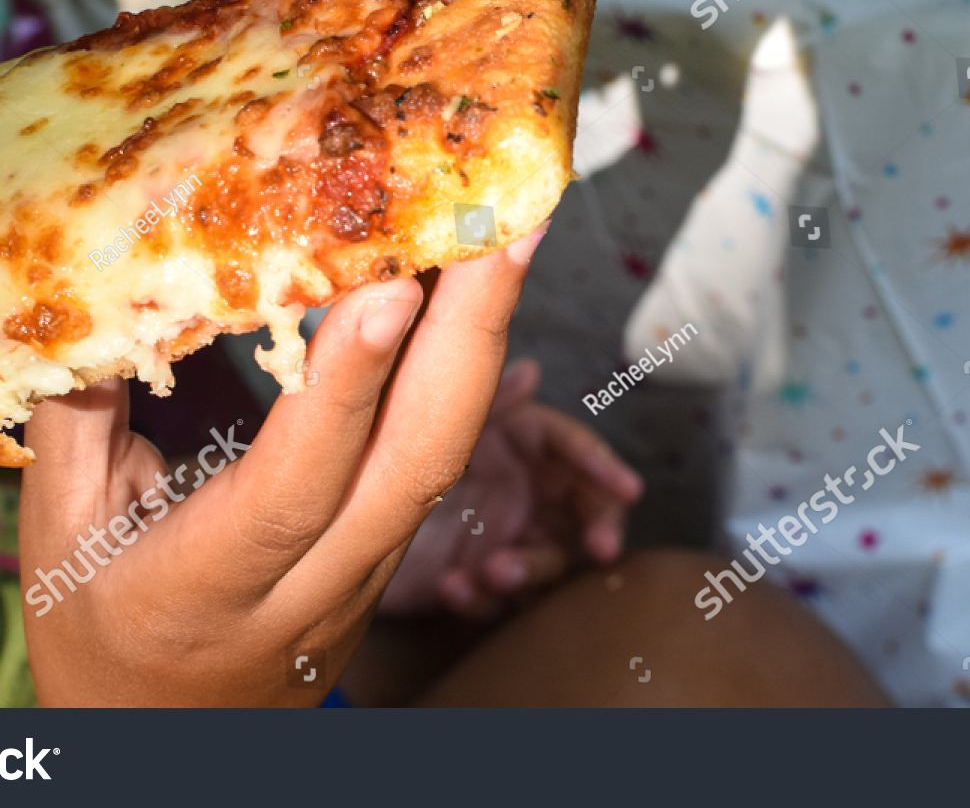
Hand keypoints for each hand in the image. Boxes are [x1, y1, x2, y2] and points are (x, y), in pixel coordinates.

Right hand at [18, 227, 546, 706]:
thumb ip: (76, 418)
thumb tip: (101, 295)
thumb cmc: (100, 635)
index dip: (346, 389)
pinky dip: (459, 375)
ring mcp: (366, 578)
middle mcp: (310, 589)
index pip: (294, 488)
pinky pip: (433, 461)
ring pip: (441, 460)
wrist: (165, 746)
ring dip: (483, 346)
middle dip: (471, 337)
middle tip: (504, 223)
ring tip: (506, 236)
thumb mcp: (60, 535)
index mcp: (208, 589)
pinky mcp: (389, 560)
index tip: (390, 287)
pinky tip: (469, 302)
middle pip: (415, 466)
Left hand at [378, 358, 642, 617]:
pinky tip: (453, 588)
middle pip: (583, 512)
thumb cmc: (397, 445)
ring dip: (528, 568)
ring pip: (543, 562)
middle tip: (599, 547)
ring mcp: (504, 537)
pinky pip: (492, 599)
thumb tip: (530, 370)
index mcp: (523, 444)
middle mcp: (524, 490)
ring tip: (496, 570)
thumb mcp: (445, 421)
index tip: (627, 488)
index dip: (605, 466)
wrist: (341, 507)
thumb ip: (488, 401)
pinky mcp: (477, 579)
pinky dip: (478, 597)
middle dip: (595, 529)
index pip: (578, 451)